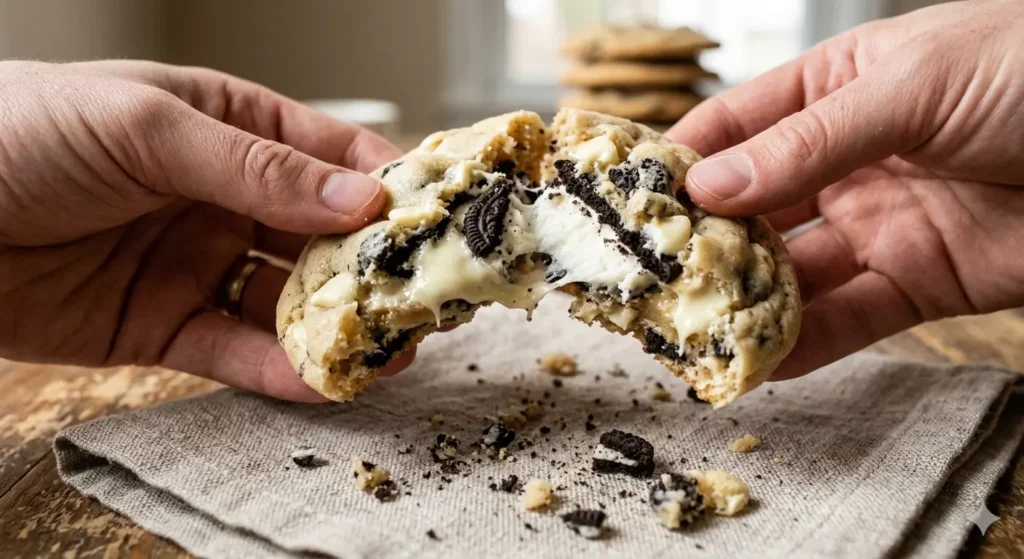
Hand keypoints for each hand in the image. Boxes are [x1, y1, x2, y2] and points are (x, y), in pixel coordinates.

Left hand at [0, 60, 413, 401]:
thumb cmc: (17, 133)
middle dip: (372, 268)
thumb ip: (255, 167)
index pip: (327, 155)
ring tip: (389, 350)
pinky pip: (233, 350)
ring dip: (336, 326)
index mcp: (225, 126)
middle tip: (424, 300)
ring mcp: (195, 262)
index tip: (436, 220)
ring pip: (285, 300)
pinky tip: (320, 380)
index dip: (385, 185)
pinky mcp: (162, 326)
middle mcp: (220, 196)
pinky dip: (277, 369)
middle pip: (319, 236)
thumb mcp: (144, 128)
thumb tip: (359, 198)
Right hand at [666, 0, 1023, 379]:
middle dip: (698, 244)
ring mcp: (877, 224)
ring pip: (791, 273)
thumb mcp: (909, 88)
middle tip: (645, 280)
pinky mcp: (917, 283)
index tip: (622, 200)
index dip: (677, 162)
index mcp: (834, 92)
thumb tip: (709, 187)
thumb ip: (807, 142)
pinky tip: (758, 362)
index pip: (734, 127)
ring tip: (688, 331)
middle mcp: (844, 162)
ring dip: (743, 303)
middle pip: (751, 209)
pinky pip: (848, 319)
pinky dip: (803, 344)